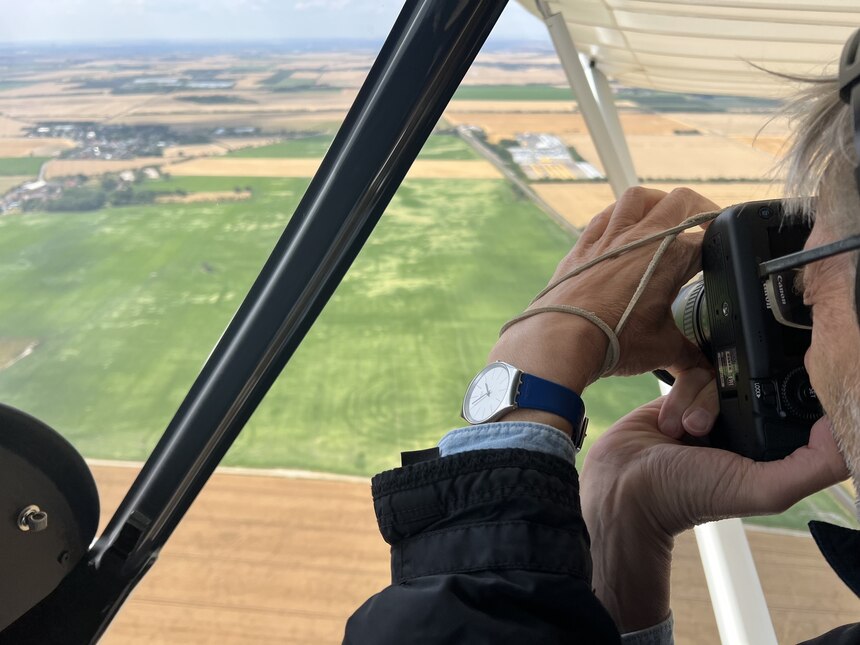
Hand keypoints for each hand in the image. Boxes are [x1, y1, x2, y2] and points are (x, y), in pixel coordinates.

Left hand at [490, 187, 718, 401]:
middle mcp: (643, 237)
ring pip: (639, 198)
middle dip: (700, 209)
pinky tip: (620, 228)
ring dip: (658, 202)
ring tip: (664, 215)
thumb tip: (706, 369)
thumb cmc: (614, 341)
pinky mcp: (583, 246)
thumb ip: (691, 355)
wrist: (561, 339)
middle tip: (706, 225)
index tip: (725, 252)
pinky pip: (604, 217)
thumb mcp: (663, 349)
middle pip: (682, 202)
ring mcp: (610, 237)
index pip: (710, 239)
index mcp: (672, 256)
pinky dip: (617, 216)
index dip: (723, 245)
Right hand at [581, 394, 847, 631]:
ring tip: (683, 430)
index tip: (767, 397)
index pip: (792, 409)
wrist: (622, 485)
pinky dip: (678, 395)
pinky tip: (667, 422)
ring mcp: (711, 410)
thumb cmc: (688, 496)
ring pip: (721, 376)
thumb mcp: (761, 488)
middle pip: (755, 385)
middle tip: (706, 429)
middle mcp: (743, 428)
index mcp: (769, 450)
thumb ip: (813, 465)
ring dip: (697, 402)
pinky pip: (692, 373)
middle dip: (730, 401)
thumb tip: (842, 429)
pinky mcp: (681, 395)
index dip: (786, 396)